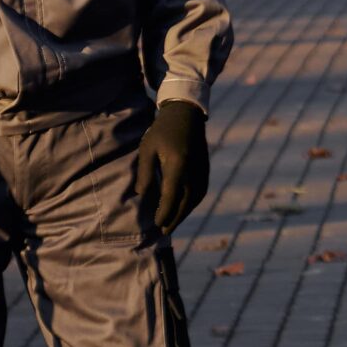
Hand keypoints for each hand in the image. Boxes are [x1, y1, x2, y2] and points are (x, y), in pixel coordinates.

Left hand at [133, 100, 208, 232]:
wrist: (187, 115)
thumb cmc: (162, 130)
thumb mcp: (147, 148)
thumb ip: (144, 173)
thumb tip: (141, 195)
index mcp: (178, 165)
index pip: (171, 196)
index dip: (164, 212)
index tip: (156, 223)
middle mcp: (193, 170)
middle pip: (185, 202)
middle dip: (174, 218)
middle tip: (163, 231)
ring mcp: (202, 171)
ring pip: (194, 200)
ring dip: (184, 214)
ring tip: (172, 223)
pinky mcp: (206, 170)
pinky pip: (200, 193)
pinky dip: (191, 204)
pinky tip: (183, 209)